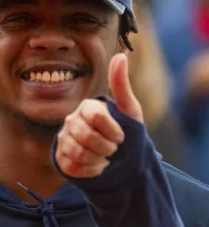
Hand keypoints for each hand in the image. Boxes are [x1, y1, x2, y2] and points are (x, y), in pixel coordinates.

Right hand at [55, 53, 142, 177]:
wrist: (122, 160)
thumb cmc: (126, 133)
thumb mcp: (130, 110)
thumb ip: (122, 85)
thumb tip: (121, 55)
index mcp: (87, 107)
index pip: (97, 116)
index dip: (113, 130)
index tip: (121, 136)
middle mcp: (72, 121)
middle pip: (88, 137)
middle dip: (108, 148)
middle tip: (114, 149)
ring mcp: (64, 140)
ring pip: (79, 153)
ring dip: (100, 160)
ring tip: (106, 158)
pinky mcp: (61, 159)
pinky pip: (73, 167)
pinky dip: (91, 171)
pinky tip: (98, 167)